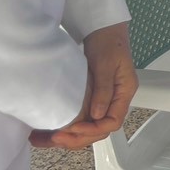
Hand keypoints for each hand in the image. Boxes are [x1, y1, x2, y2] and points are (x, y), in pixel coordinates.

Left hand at [29, 22, 135, 149]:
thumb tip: (96, 116)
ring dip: (69, 136)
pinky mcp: (92, 98)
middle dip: (77, 138)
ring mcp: (104, 100)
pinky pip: (82, 119)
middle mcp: (115, 100)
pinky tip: (51, 129)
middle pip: (99, 129)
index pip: (112, 122)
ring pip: (89, 127)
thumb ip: (103, 90)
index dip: (92, 130)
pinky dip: (68, 126)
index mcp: (124, 93)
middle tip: (54, 139)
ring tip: (44, 139)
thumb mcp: (105, 65)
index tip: (72, 129)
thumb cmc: (108, 43)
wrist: (103, 30)